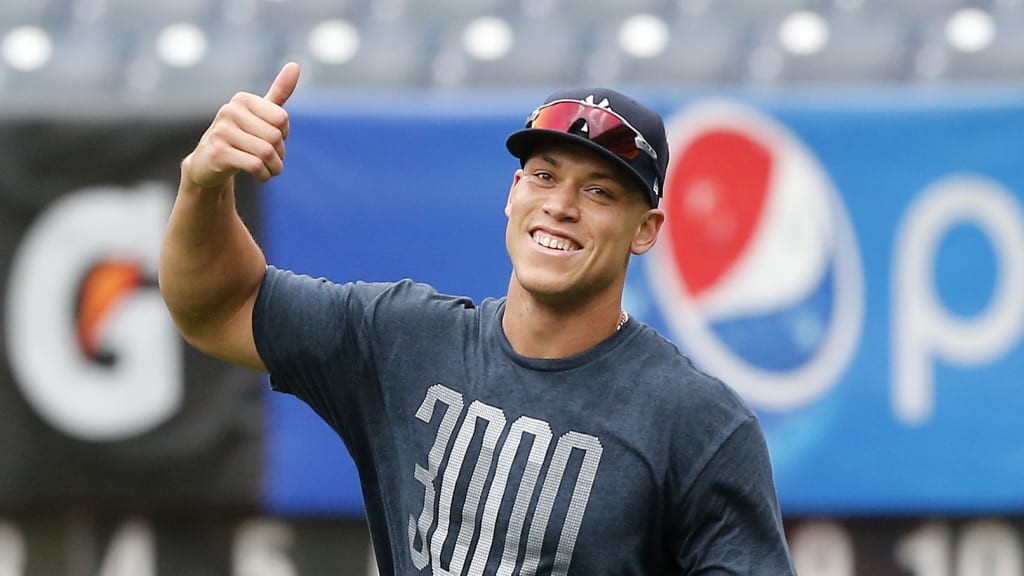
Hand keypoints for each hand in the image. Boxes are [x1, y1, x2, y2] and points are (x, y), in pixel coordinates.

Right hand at [183, 62, 300, 188]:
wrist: (208, 164)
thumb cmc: (240, 136)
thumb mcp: (260, 114)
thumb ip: (278, 92)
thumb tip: (295, 65)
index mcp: (242, 100)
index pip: (281, 118)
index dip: (283, 133)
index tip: (275, 139)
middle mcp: (229, 111)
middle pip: (274, 136)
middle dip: (280, 154)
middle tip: (274, 160)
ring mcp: (221, 132)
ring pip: (266, 152)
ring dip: (274, 167)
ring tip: (270, 170)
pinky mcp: (218, 153)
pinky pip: (255, 165)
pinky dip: (264, 175)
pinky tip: (261, 176)